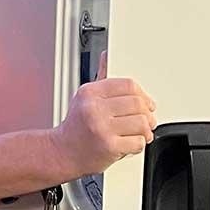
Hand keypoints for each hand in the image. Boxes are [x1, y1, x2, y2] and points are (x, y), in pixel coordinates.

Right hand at [50, 51, 156, 176]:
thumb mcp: (84, 98)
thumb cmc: (75, 126)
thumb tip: (106, 56)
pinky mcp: (108, 147)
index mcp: (90, 92)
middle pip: (137, 103)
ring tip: (140, 133)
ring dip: (145, 130)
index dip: (143, 95)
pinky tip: (130, 143)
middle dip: (147, 114)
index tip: (146, 103)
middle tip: (147, 120)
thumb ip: (101, 79)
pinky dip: (139, 144)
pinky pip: (138, 142)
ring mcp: (101, 128)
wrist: (61, 153)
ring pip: (141, 123)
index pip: (128, 85)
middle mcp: (94, 108)